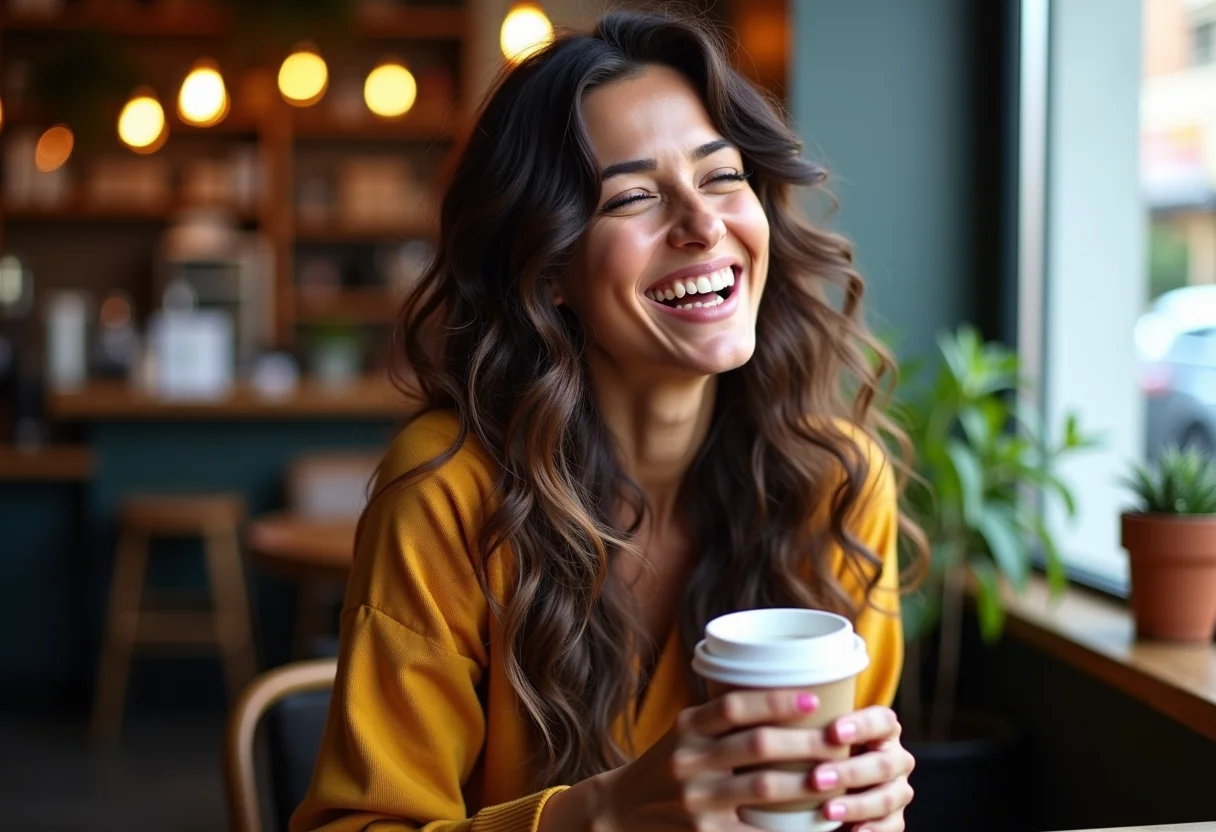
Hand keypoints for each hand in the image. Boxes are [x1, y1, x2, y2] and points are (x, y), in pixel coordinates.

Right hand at [592, 688, 856, 830]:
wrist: (622, 811)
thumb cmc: (669, 765)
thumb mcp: (685, 733)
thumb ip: (723, 719)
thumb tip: (789, 695)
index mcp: (686, 726)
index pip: (734, 705)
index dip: (776, 700)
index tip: (814, 700)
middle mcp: (688, 759)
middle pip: (757, 745)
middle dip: (805, 744)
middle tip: (839, 743)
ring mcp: (695, 799)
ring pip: (764, 788)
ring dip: (807, 783)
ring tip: (838, 778)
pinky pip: (757, 829)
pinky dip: (789, 826)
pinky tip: (814, 820)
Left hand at [806, 706, 915, 831]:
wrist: (834, 786)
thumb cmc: (824, 750)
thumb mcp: (822, 734)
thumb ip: (814, 726)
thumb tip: (782, 718)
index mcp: (884, 729)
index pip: (882, 721)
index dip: (862, 725)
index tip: (833, 731)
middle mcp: (896, 758)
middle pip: (883, 764)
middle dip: (849, 772)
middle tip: (817, 778)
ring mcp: (898, 790)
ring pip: (886, 798)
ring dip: (856, 806)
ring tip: (827, 811)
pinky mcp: (895, 819)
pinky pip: (891, 827)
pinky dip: (872, 830)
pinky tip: (852, 831)